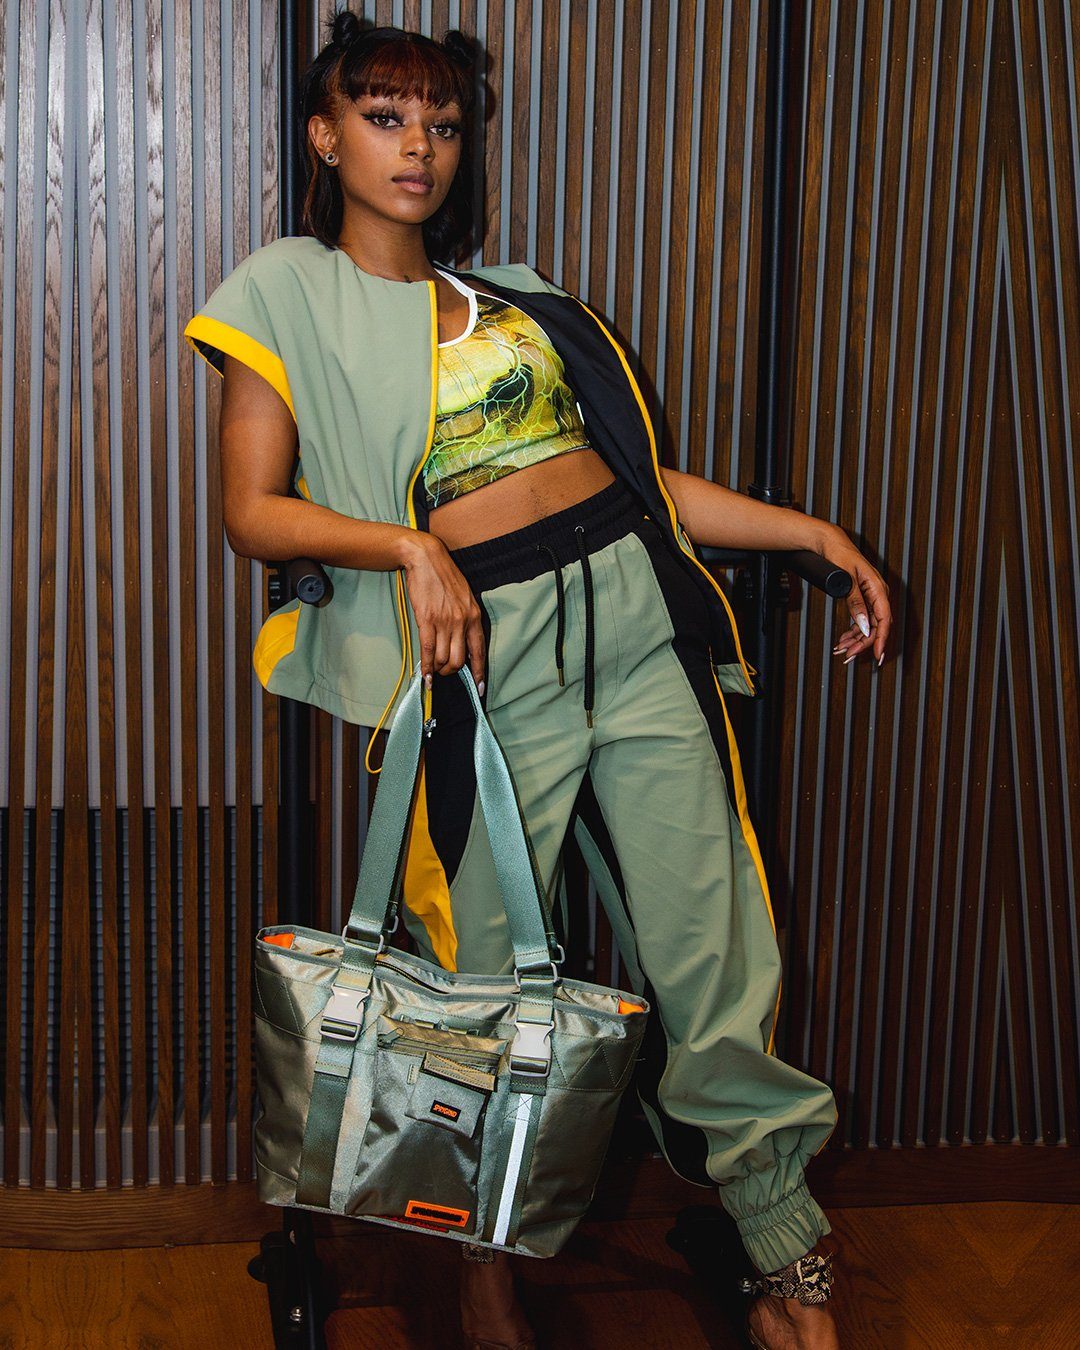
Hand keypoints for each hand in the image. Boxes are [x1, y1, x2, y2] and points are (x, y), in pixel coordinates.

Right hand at [400, 532, 486, 691]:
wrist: (426, 558)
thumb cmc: (445, 577)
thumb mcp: (465, 597)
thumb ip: (466, 619)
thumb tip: (464, 642)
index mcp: (474, 616)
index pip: (480, 651)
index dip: (479, 673)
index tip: (479, 689)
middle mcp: (462, 621)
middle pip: (460, 660)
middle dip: (452, 672)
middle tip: (445, 672)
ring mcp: (444, 621)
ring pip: (444, 658)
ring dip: (439, 669)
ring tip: (435, 671)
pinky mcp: (426, 620)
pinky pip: (428, 650)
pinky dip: (427, 666)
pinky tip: (425, 676)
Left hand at [818, 526, 891, 666]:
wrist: (830, 542)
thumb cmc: (839, 554)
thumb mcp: (846, 579)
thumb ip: (855, 601)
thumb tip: (864, 624)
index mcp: (878, 588)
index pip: (884, 619)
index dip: (881, 639)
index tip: (877, 655)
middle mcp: (877, 594)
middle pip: (876, 626)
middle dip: (863, 644)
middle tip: (848, 656)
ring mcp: (870, 597)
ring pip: (868, 625)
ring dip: (856, 640)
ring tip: (841, 650)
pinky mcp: (861, 599)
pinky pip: (861, 620)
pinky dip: (852, 631)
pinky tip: (843, 639)